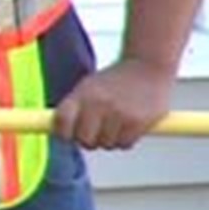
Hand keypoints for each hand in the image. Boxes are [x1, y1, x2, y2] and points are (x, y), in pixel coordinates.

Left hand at [53, 57, 174, 150]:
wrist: (148, 65)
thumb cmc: (116, 79)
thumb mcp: (89, 85)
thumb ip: (75, 106)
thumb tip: (60, 132)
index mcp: (83, 93)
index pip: (62, 121)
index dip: (63, 133)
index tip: (68, 135)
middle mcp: (99, 103)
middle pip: (84, 140)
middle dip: (88, 140)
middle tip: (96, 133)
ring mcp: (119, 113)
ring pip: (105, 144)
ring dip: (109, 140)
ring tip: (115, 124)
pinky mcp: (138, 122)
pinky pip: (124, 144)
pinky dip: (125, 140)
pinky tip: (128, 126)